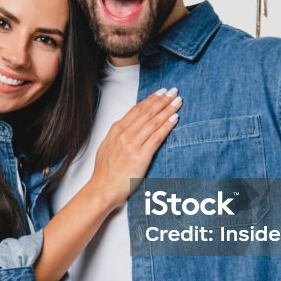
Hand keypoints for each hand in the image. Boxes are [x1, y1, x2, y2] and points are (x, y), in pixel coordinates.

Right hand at [89, 88, 181, 209]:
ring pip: (153, 122)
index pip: (137, 109)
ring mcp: (132, 145)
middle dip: (162, 100)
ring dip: (167, 110)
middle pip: (147, 112)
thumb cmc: (105, 171)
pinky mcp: (141, 156)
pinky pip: (157, 137)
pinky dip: (167, 126)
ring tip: (178, 102)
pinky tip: (175, 118)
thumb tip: (128, 125)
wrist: (102, 189)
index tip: (161, 92)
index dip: (151, 99)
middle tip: (174, 92)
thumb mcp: (107, 146)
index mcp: (116, 130)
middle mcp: (124, 134)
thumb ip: (118, 134)